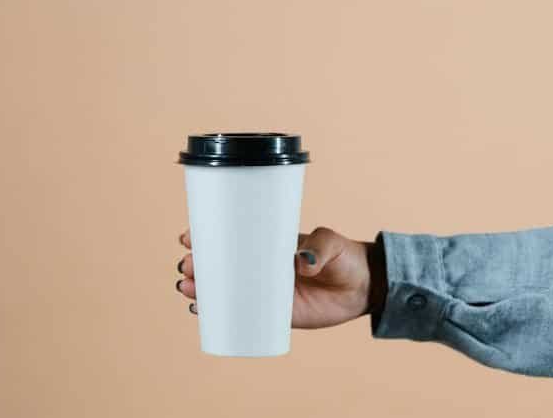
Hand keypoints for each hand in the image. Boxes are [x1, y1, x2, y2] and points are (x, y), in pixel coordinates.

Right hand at [175, 227, 385, 328]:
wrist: (365, 286)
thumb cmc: (344, 256)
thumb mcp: (331, 242)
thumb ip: (318, 247)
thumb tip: (301, 261)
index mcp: (268, 245)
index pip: (231, 238)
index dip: (206, 236)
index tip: (189, 237)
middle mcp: (261, 268)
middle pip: (220, 266)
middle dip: (197, 266)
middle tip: (187, 267)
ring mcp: (266, 292)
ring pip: (225, 291)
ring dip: (201, 290)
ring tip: (187, 288)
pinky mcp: (277, 316)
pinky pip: (243, 317)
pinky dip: (221, 316)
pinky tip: (202, 313)